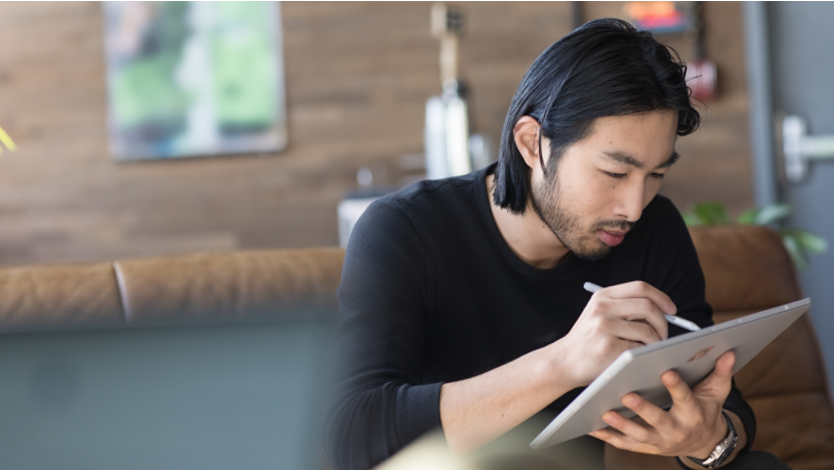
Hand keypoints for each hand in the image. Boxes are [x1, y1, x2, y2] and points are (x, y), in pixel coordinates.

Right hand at [555, 281, 676, 387]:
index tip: (671, 310)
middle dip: (663, 321)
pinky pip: (640, 348)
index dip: (661, 298)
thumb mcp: (599, 314)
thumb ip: (624, 307)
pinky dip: (645, 353)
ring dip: (656, 341)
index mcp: (602, 296)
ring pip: (648, 330)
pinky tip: (639, 357)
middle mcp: (602, 308)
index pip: (641, 287)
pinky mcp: (608, 348)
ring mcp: (604, 327)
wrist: (563, 361)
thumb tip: (664, 310)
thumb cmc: (588, 340)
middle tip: (663, 334)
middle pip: (648, 306)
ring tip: (650, 348)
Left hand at [588, 350, 735, 458]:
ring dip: (621, 425)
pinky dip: (609, 437)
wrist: (705, 442)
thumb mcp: (717, 392)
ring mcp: (661, 441)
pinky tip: (593, 428)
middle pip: (658, 419)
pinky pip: (626, 444)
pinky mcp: (647, 448)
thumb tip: (729, 351)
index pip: (685, 398)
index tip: (666, 371)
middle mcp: (677, 429)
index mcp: (693, 413)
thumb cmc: (706, 409)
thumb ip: (721, 372)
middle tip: (626, 395)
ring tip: (605, 411)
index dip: (676, 386)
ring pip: (639, 434)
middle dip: (643, 409)